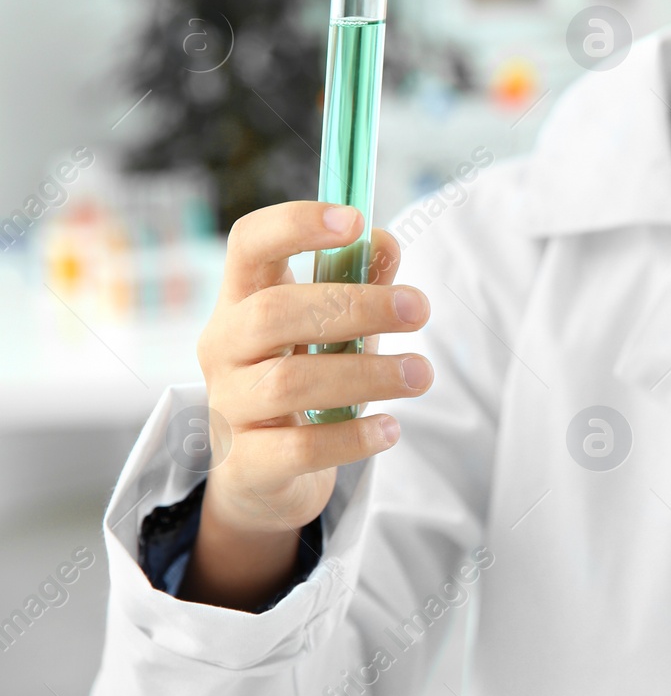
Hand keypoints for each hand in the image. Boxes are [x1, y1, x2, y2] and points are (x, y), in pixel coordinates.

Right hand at [183, 202, 433, 607]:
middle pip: (276, 312)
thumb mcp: (334, 328)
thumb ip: (359, 283)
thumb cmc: (305, 379)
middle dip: (356, 306)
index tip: (353, 220)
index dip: (294, 223)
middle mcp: (224, 347)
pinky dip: (352, 437)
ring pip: (291, 382)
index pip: (249, 244)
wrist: (263, 475)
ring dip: (368, 374)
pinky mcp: (247, 464)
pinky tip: (391, 429)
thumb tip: (384, 241)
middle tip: (419, 309)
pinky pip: (299, 448)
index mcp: (241, 299)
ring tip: (421, 373)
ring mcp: (229, 407)